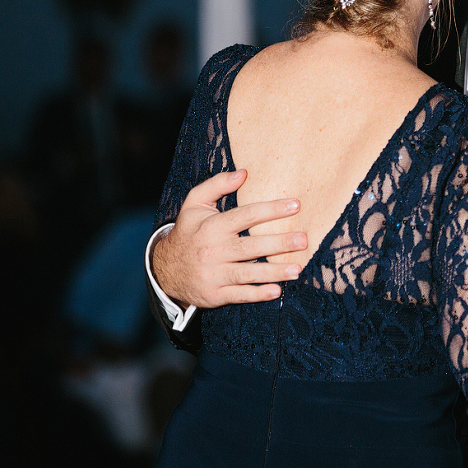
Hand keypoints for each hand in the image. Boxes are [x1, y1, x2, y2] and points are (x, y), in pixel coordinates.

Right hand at [151, 169, 307, 308]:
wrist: (164, 269)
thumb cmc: (189, 232)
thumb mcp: (194, 204)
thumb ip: (217, 185)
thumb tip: (244, 172)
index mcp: (212, 226)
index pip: (246, 216)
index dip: (271, 210)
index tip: (296, 205)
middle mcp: (212, 251)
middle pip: (250, 247)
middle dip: (278, 244)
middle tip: (303, 240)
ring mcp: (213, 274)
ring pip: (247, 274)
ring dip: (274, 272)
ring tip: (298, 269)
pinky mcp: (214, 294)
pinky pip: (239, 295)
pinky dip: (257, 294)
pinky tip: (276, 291)